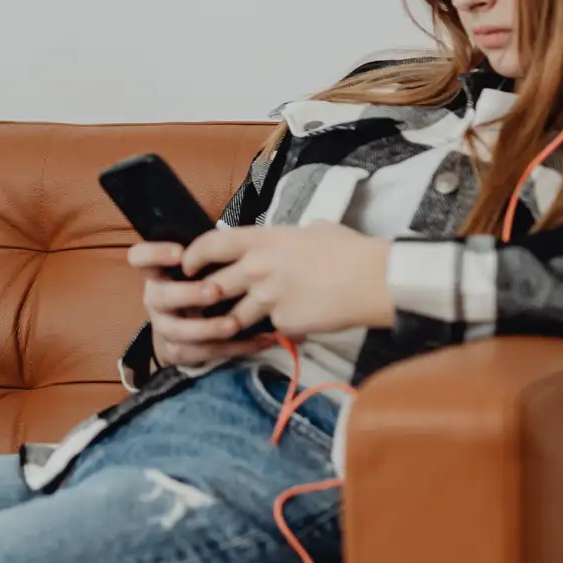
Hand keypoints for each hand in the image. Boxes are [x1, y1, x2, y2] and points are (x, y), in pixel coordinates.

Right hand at [130, 241, 278, 367]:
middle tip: (214, 291)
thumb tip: (235, 242)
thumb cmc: (201, 286)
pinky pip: (202, 352)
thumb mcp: (200, 268)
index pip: (140, 258)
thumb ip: (208, 256)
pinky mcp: (177, 351)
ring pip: (178, 330)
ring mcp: (164, 326)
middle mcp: (156, 299)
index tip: (180, 254)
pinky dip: (232, 347)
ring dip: (208, 328)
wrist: (189, 330)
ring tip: (234, 324)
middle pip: (160, 296)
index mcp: (158, 273)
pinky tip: (258, 341)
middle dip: (188, 294)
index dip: (154, 255)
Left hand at [182, 222, 395, 337]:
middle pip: (214, 286)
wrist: (374, 280)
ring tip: (242, 323)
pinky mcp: (283, 323)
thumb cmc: (349, 251)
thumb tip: (287, 238)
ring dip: (236, 321)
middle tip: (207, 302)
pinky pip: (270, 330)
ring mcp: (268, 298)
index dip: (192, 257)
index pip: (210, 245)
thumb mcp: (312, 231)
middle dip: (207, 297)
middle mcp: (258, 267)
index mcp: (262, 239)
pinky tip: (291, 326)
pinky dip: (275, 332)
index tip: (188, 266)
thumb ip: (288, 237)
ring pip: (235, 316)